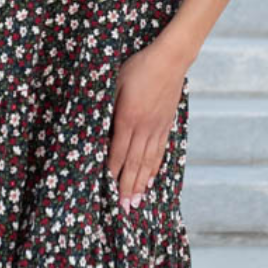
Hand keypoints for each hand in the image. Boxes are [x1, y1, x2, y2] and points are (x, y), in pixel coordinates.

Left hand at [106, 37, 186, 209]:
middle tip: (124, 208)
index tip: (107, 190)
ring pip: (148, 161)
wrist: (170, 59)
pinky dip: (155, 168)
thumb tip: (97, 126)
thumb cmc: (138, 67)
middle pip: (134, 163)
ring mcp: (157, 128)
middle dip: (127, 187)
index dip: (112, 172)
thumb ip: (107, 106)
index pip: (118, 151)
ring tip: (137, 201)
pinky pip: (160, 151)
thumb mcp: (115, 82)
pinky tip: (151, 180)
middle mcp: (144, 127)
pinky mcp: (166, 125)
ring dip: (141, 183)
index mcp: (128, 117)